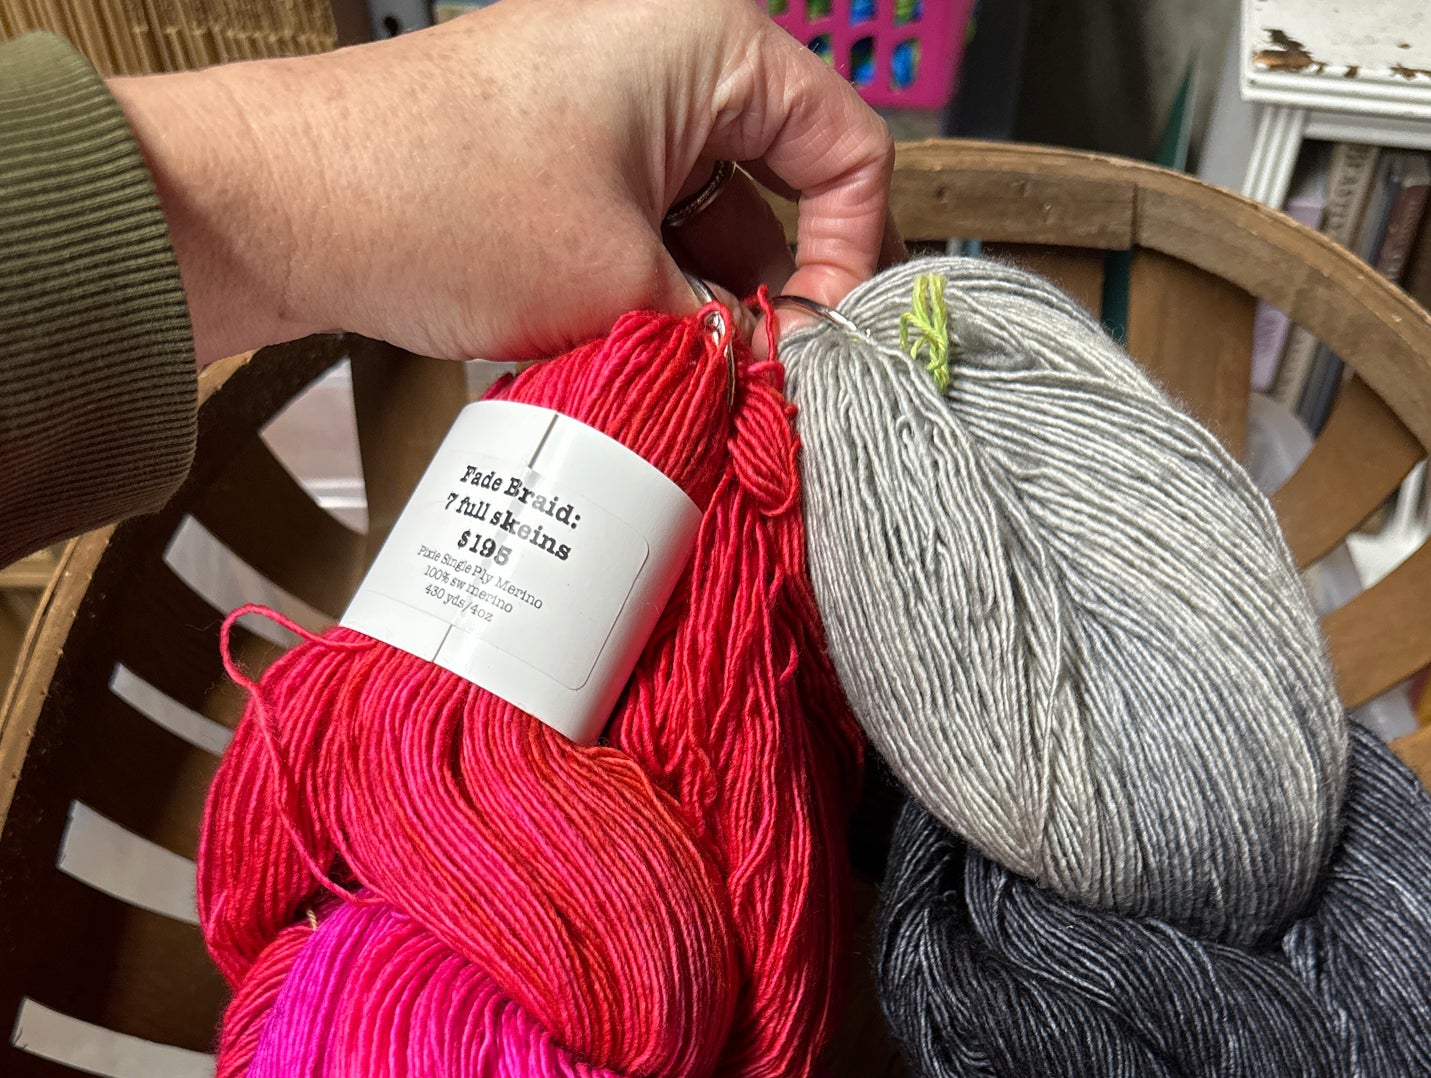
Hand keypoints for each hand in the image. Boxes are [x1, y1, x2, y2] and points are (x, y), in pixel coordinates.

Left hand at [110, 0, 897, 367]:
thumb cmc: (440, 201)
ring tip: (688, 385)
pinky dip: (654, 298)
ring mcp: (614, 108)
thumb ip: (721, 338)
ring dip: (707, 312)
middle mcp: (672, 57)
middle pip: (781, 193)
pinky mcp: (566, 159)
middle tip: (762, 390)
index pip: (849, 150)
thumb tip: (773, 388)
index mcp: (712, 43)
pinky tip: (638, 360)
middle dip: (774, 299)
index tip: (823, 351)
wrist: (289, 203)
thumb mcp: (620, 290)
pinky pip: (650, 233)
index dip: (851, 260)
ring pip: (711, 226)